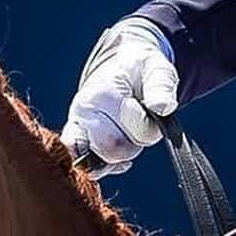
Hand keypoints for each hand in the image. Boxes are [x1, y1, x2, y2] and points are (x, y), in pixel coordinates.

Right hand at [61, 19, 179, 176]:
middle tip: (138, 122)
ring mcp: (75, 125)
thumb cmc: (140, 71)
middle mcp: (83, 110)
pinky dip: (104, 166)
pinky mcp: (73, 138)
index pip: (135, 131)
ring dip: (121, 153)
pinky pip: (84, 166)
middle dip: (135, 142)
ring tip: (124, 129)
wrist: (121, 68)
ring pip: (100, 162)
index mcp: (104, 93)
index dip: (150, 128)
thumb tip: (162, 107)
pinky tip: (116, 153)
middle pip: (114, 150)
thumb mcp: (156, 69)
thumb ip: (161, 86)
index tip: (150, 110)